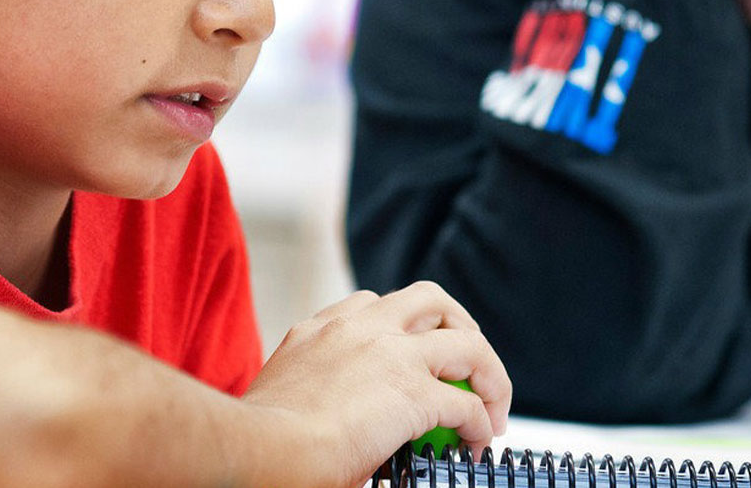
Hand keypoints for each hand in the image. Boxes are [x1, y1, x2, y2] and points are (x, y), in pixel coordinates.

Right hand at [243, 282, 511, 486]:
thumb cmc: (259, 442)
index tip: (410, 360)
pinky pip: (467, 403)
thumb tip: (338, 425)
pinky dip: (480, 422)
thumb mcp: (288, 397)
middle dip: (459, 326)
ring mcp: (390, 354)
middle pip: (430, 299)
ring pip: (467, 341)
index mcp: (318, 330)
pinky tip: (474, 445)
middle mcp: (357, 327)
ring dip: (488, 372)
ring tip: (492, 406)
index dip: (403, 330)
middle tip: (468, 364)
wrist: (258, 451)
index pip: (372, 306)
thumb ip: (319, 392)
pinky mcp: (413, 392)